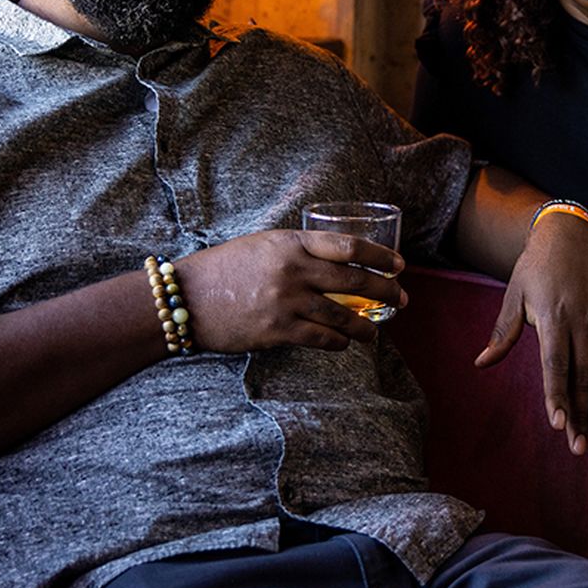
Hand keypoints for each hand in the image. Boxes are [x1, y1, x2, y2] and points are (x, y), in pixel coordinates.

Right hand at [177, 230, 406, 352]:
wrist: (186, 297)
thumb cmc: (224, 268)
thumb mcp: (263, 245)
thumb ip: (298, 250)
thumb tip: (336, 260)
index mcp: (291, 243)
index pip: (348, 246)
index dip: (380, 256)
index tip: (398, 265)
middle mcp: (293, 271)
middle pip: (354, 281)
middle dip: (385, 290)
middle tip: (402, 299)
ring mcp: (286, 302)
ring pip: (342, 317)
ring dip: (366, 326)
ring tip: (376, 330)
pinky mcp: (277, 331)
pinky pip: (321, 339)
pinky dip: (339, 343)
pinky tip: (346, 343)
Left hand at [474, 212, 587, 455]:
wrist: (574, 234)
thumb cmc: (537, 265)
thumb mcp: (516, 294)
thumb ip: (503, 332)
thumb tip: (481, 363)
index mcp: (554, 317)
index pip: (556, 365)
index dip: (557, 396)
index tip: (558, 424)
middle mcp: (582, 324)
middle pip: (582, 378)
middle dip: (580, 415)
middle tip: (578, 448)